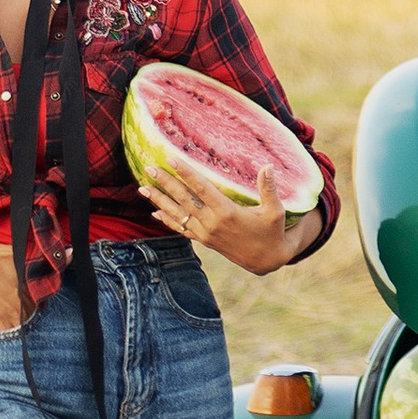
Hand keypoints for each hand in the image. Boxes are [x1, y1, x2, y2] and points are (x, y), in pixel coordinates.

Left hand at [135, 154, 309, 277]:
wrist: (266, 259)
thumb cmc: (272, 231)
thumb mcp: (275, 211)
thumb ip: (269, 188)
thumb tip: (268, 166)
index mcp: (227, 212)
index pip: (201, 189)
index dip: (186, 173)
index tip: (171, 159)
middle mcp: (211, 223)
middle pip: (184, 199)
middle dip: (165, 183)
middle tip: (149, 168)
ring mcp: (205, 233)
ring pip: (177, 214)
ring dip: (159, 200)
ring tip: (142, 188)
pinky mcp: (204, 240)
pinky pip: (181, 229)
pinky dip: (167, 220)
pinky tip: (154, 212)